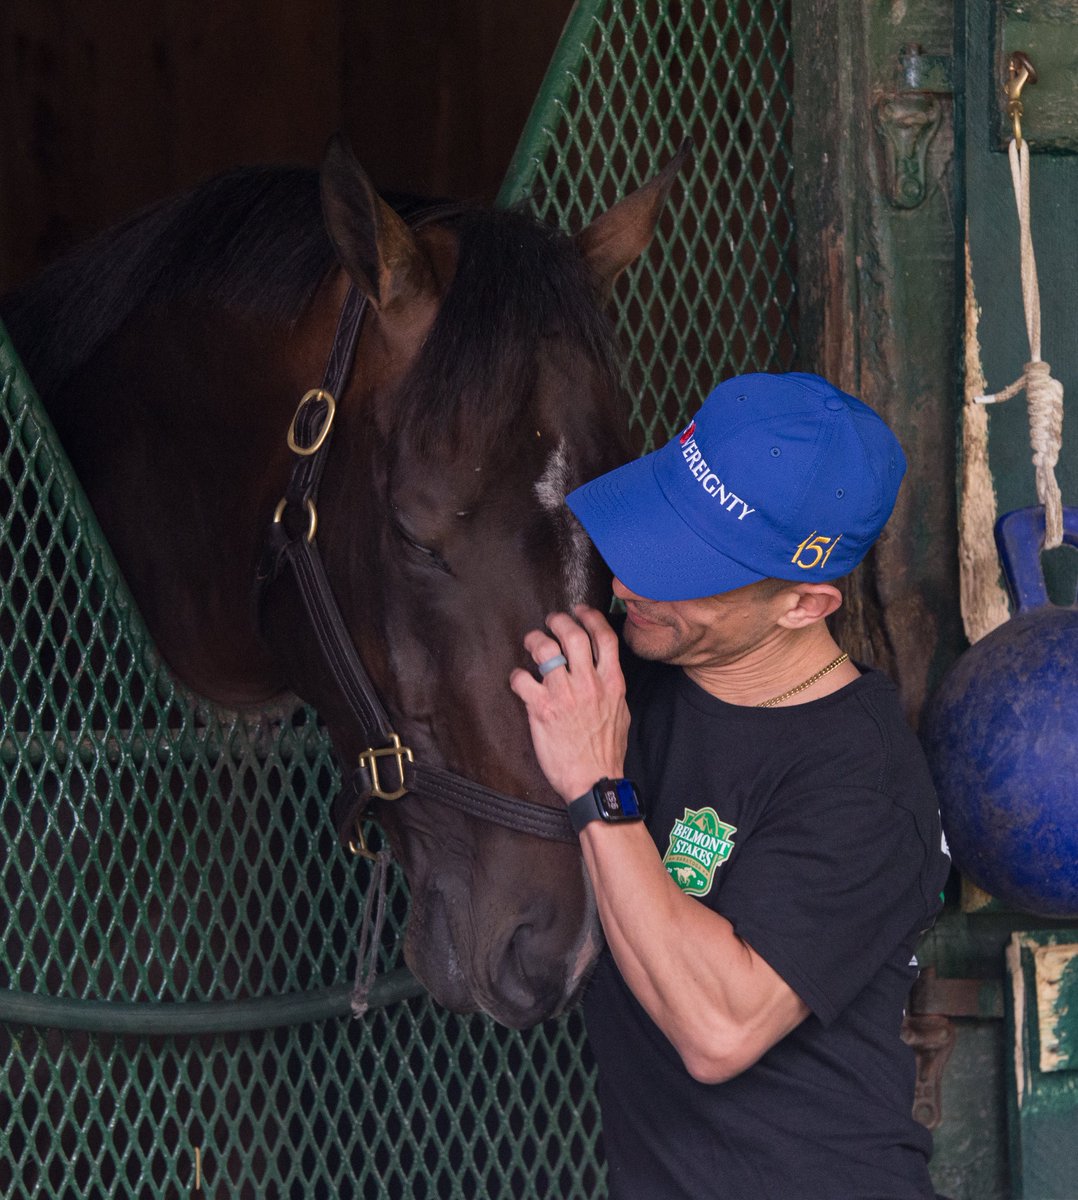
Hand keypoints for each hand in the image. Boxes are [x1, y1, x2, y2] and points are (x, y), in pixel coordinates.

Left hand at [508, 605, 629, 802]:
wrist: (594, 781)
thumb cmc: (607, 750)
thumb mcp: (621, 711)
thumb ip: (611, 685)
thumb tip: (602, 668)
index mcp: (612, 682)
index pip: (604, 637)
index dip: (589, 617)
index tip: (579, 611)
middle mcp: (589, 684)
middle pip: (572, 634)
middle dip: (558, 621)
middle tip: (550, 622)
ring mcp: (564, 695)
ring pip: (545, 650)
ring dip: (534, 640)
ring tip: (531, 642)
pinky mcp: (542, 709)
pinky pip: (522, 679)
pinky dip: (517, 675)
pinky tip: (519, 680)